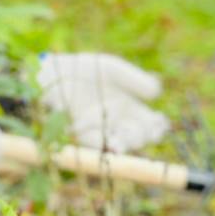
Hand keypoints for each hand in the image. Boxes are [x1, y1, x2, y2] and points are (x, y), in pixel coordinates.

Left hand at [37, 53, 169, 152]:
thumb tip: (157, 91)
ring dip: (122, 145)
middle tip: (143, 129)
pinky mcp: (82, 135)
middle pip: (138, 139)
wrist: (55, 71)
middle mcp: (119, 124)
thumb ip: (134, 79)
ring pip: (118, 146)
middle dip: (142, 136)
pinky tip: (103, 137)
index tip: (159, 121)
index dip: (158, 127)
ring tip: (119, 143)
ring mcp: (101, 131)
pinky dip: (98, 140)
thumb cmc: (86, 69)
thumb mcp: (112, 69)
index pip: (153, 126)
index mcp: (132, 110)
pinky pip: (93, 143)